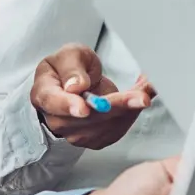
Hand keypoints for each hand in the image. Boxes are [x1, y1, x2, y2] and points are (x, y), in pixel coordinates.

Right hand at [31, 45, 153, 149]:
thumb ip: (71, 68)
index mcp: (45, 95)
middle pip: (88, 117)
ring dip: (132, 107)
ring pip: (107, 124)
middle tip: (141, 96)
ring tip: (149, 88)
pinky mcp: (97, 139)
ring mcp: (77, 134)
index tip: (84, 108)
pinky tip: (143, 96)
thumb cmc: (68, 68)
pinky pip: (118, 128)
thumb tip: (76, 86)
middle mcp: (58, 120)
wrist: (75, 85)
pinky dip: (134, 112)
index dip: (69, 106)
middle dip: (117, 105)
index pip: (53, 102)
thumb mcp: (69, 55)